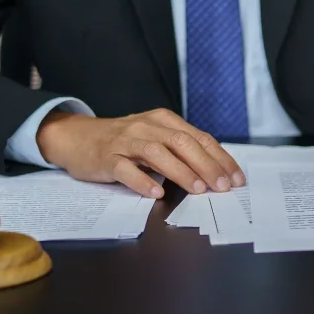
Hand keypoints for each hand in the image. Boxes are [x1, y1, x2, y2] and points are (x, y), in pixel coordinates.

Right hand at [36, 109, 244, 197]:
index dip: (220, 158)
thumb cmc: (124, 142)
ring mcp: (125, 141)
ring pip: (157, 153)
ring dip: (181, 171)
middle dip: (207, 165)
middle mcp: (147, 127)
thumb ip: (182, 150)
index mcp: (164, 121)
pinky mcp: (106, 158)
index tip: (236, 178)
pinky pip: (125, 169)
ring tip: (198, 189)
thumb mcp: (156, 138)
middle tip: (222, 186)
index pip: (200, 138)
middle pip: (183, 143)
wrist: (77, 137)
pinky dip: (142, 181)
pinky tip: (156, 192)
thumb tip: (217, 172)